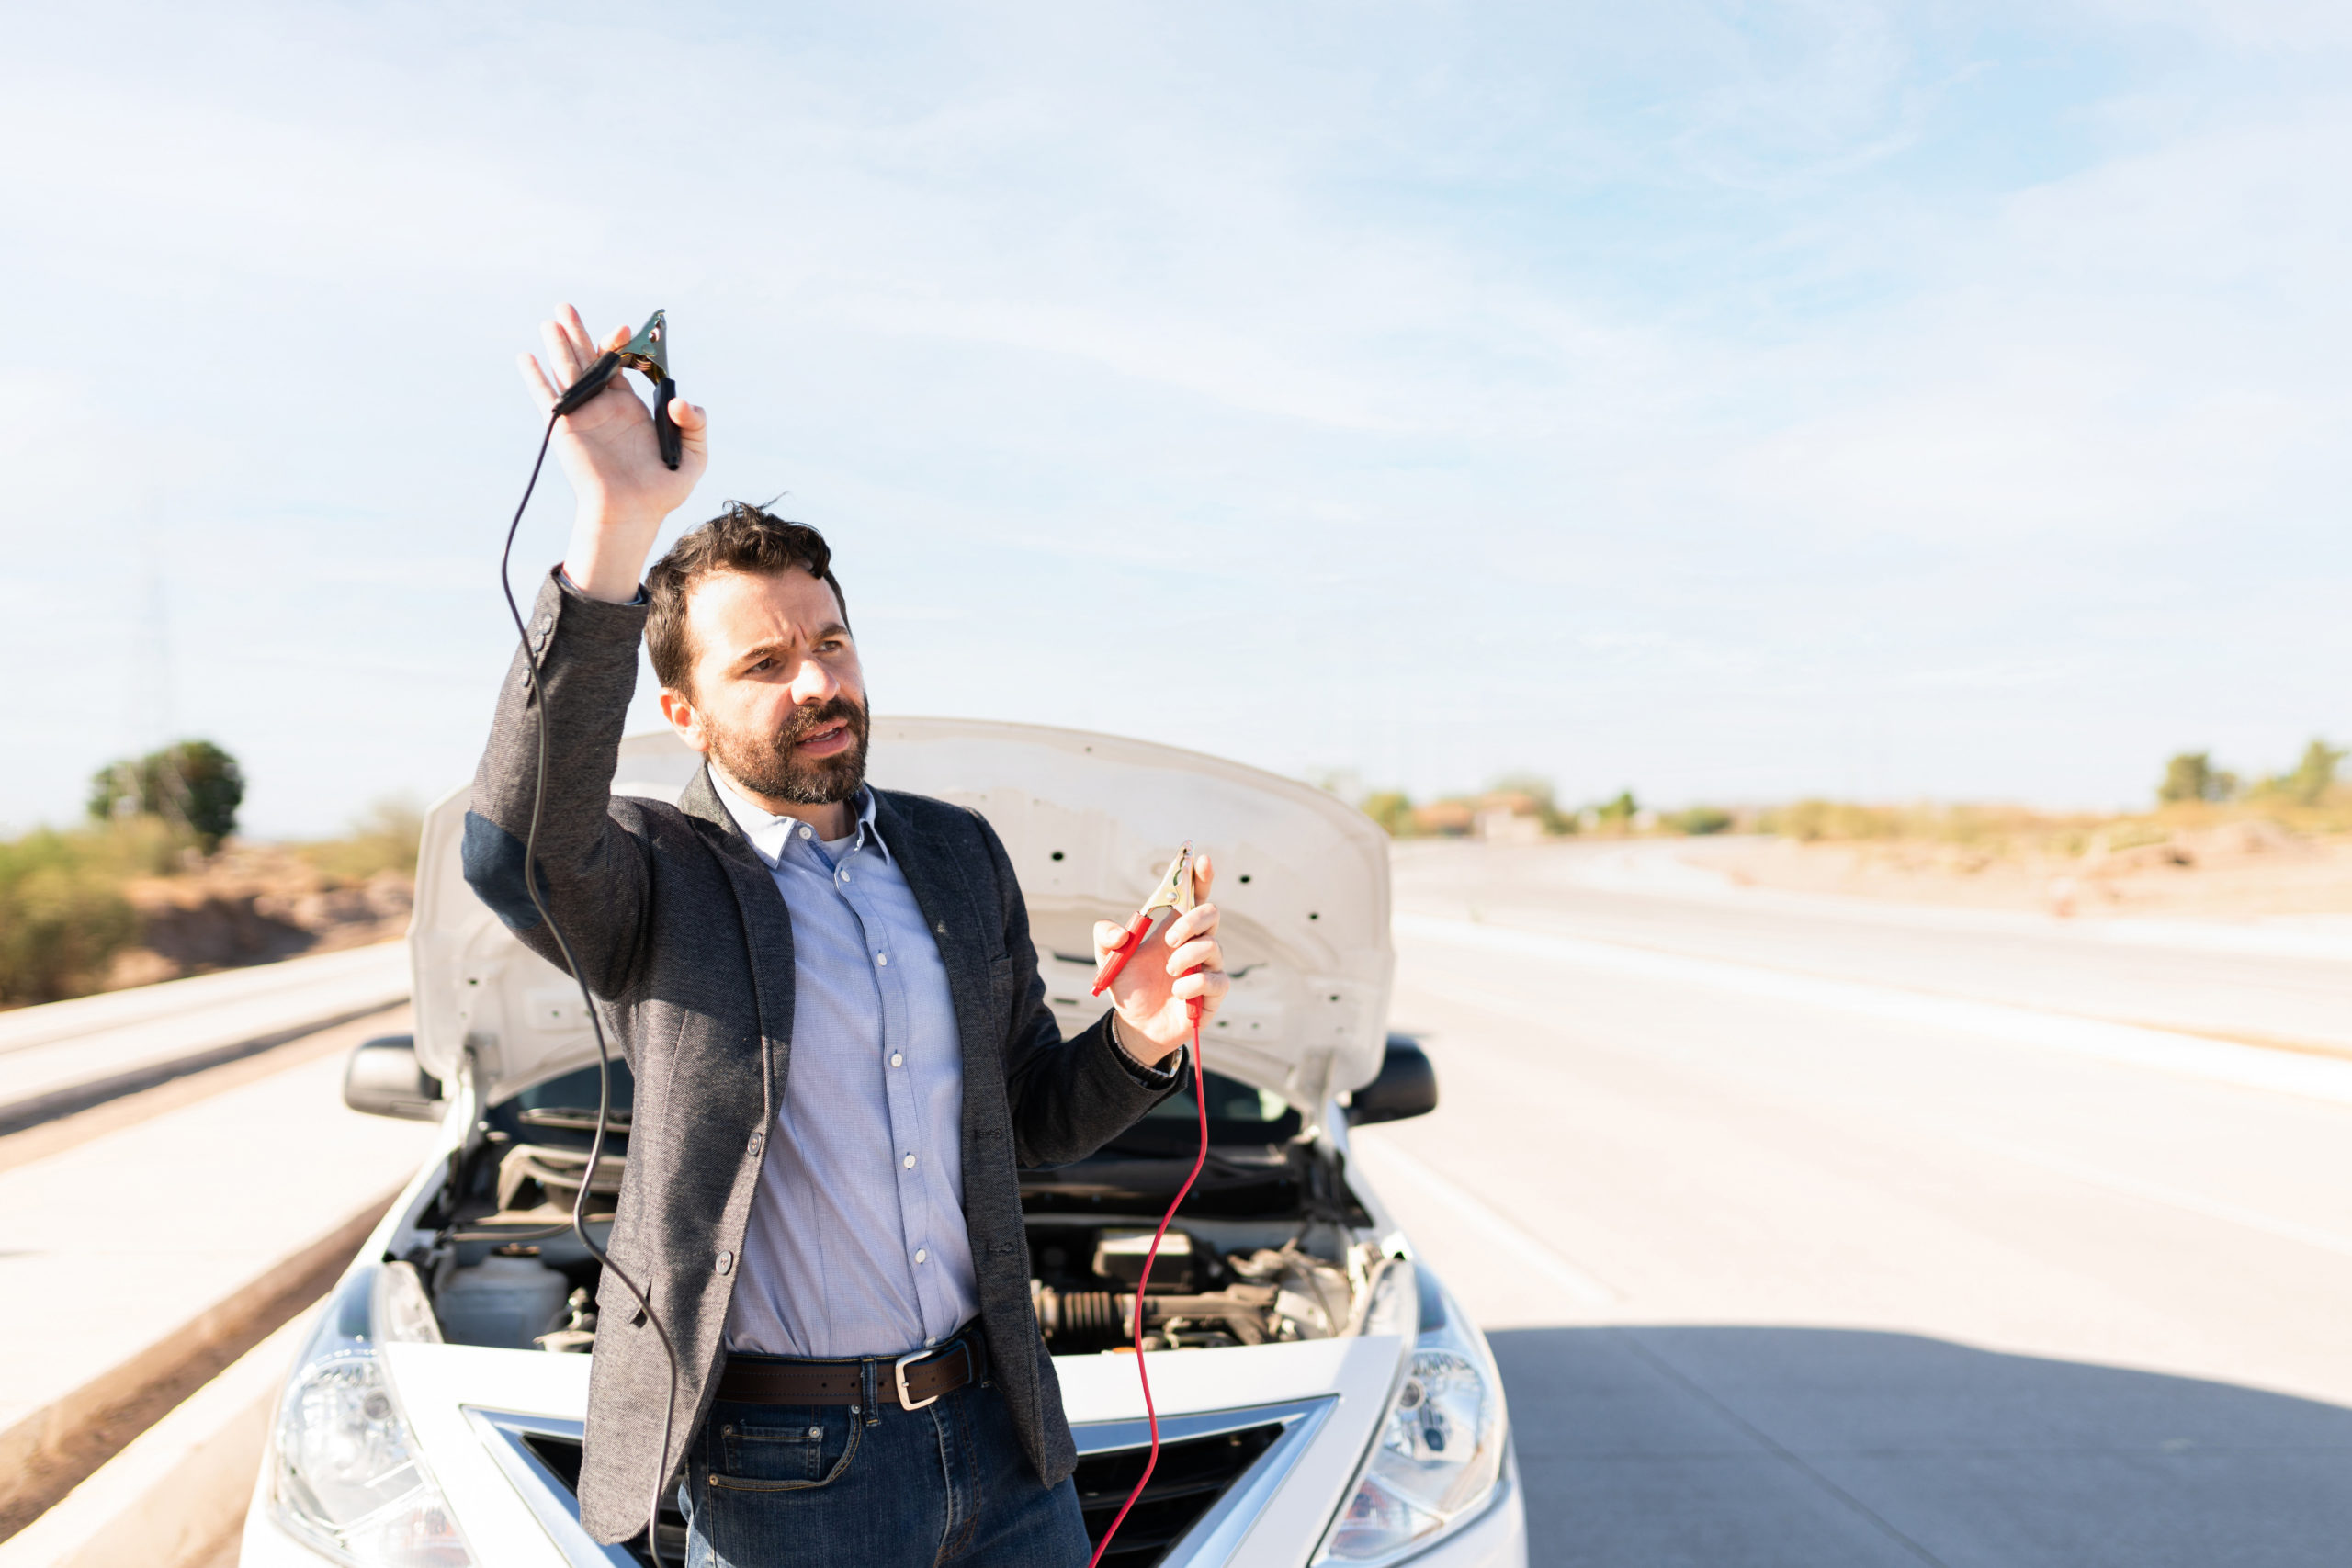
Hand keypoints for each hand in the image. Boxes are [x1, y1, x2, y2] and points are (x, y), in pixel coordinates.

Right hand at [517, 304, 709, 601]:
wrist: (633, 513)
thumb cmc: (663, 488)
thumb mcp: (694, 455)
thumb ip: (696, 424)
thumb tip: (679, 400)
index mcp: (629, 406)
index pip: (621, 365)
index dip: (621, 345)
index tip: (625, 330)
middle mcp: (603, 406)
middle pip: (588, 360)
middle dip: (579, 332)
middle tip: (567, 306)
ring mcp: (583, 415)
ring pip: (567, 372)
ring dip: (558, 345)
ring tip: (552, 320)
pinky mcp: (565, 428)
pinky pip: (547, 398)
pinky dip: (535, 378)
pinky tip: (525, 356)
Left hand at [1096, 851, 1229, 1067]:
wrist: (1134, 1027)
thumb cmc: (1128, 988)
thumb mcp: (1107, 959)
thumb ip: (1105, 936)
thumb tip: (1122, 932)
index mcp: (1173, 928)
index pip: (1193, 896)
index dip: (1199, 877)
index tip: (1200, 859)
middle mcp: (1194, 944)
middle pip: (1211, 914)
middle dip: (1192, 921)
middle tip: (1168, 940)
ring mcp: (1206, 968)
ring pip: (1214, 947)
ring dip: (1187, 956)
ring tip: (1168, 972)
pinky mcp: (1212, 994)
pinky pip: (1216, 980)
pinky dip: (1194, 983)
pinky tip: (1178, 992)